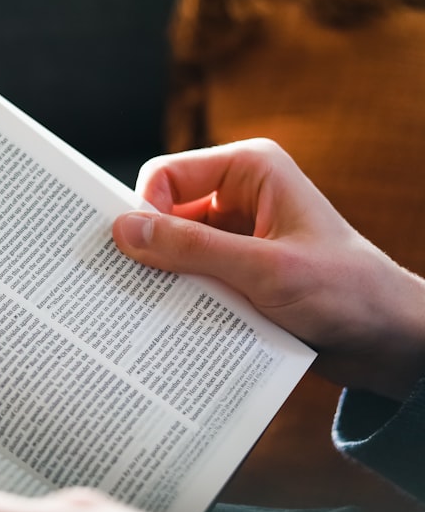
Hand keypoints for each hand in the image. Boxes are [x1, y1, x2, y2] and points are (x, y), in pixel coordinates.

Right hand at [112, 138, 424, 400]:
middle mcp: (240, 196)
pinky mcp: (235, 271)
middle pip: (163, 214)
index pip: (165, 175)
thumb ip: (193, 248)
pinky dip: (183, 299)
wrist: (388, 341)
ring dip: (168, 280)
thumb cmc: (346, 292)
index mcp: (250, 170)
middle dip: (152, 251)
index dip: (146, 212)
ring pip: (172, 250)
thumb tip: (125, 230)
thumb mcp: (265, 270)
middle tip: (138, 287)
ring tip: (167, 310)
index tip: (139, 255)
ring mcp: (237, 236)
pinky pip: (189, 278)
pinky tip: (183, 322)